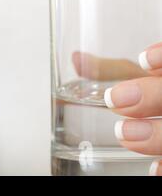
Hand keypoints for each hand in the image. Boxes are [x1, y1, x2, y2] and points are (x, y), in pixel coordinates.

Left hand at [94, 45, 161, 175]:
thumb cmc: (153, 95)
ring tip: (124, 133)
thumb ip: (109, 70)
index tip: (144, 61)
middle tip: (116, 99)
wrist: (158, 116)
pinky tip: (153, 169)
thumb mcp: (137, 78)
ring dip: (157, 134)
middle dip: (152, 96)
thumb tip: (77, 60)